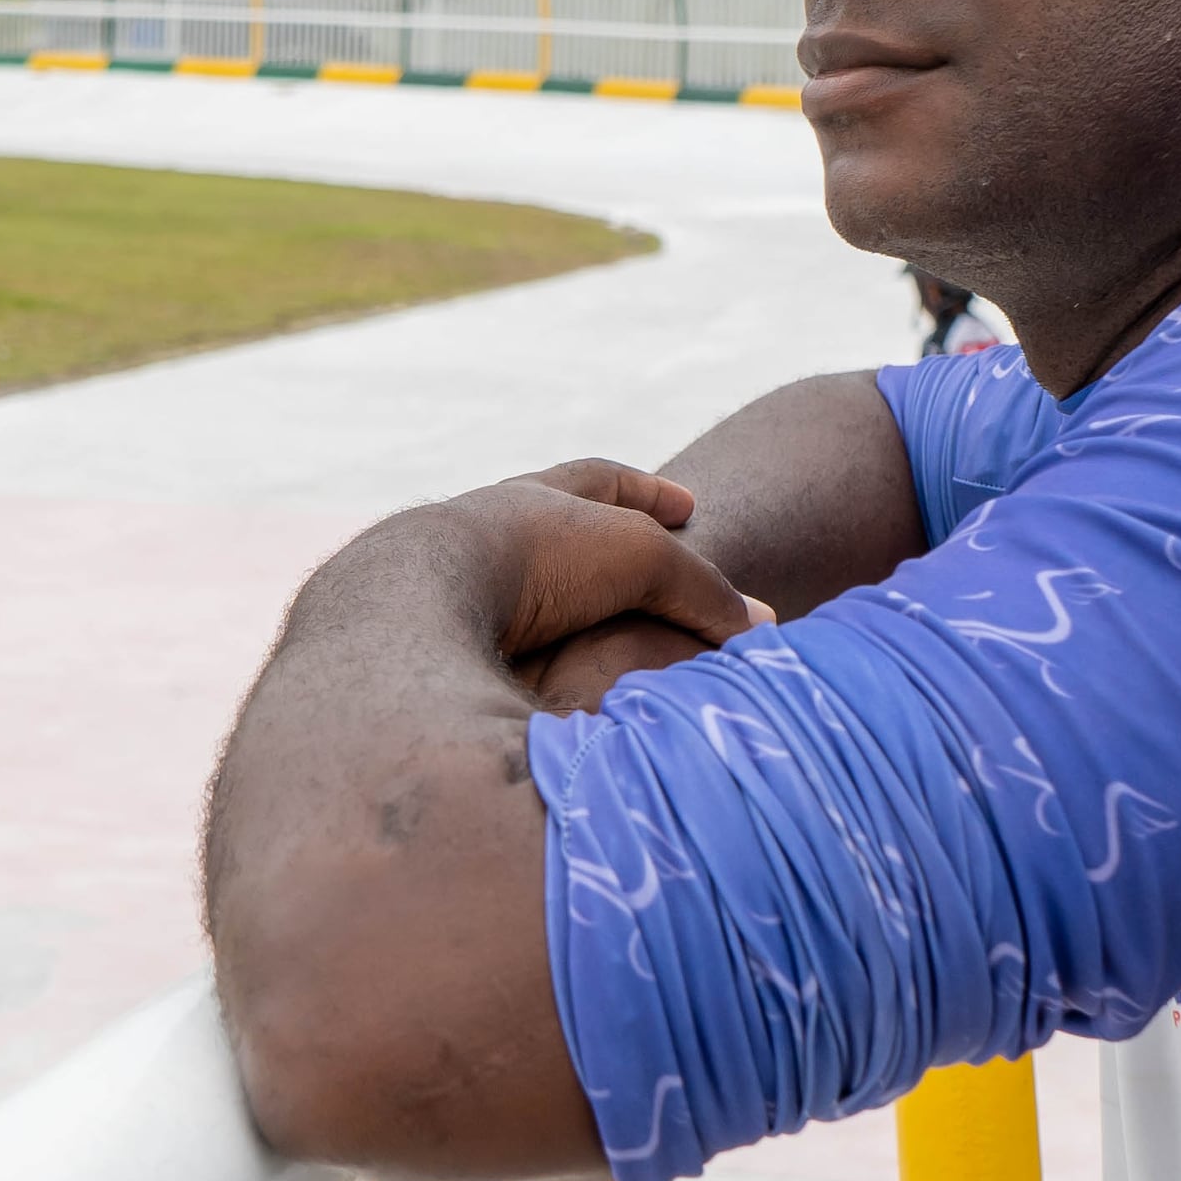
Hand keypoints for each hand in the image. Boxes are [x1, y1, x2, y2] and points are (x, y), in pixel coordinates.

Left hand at [455, 461, 767, 694]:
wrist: (419, 595)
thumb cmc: (538, 556)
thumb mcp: (640, 559)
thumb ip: (699, 589)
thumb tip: (761, 628)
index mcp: (535, 500)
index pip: (602, 482)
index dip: (650, 494)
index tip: (689, 506)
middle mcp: (485, 536)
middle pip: (546, 531)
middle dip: (587, 551)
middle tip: (629, 571)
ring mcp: (449, 592)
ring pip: (505, 595)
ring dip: (544, 618)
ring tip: (576, 649)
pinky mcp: (425, 654)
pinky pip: (474, 657)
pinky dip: (506, 673)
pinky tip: (521, 698)